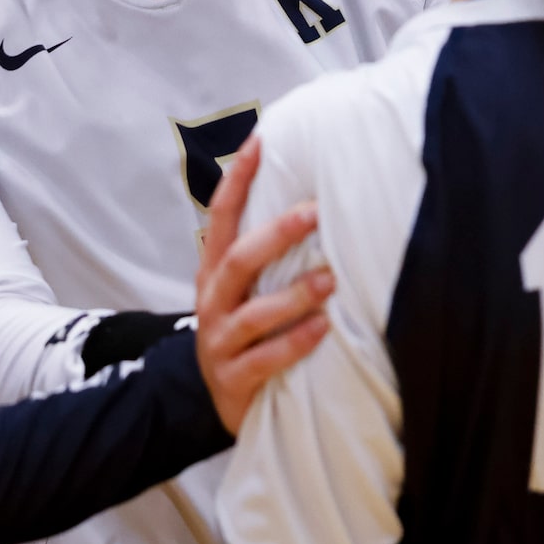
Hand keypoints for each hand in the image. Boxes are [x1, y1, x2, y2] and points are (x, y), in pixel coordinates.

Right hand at [194, 136, 333, 432]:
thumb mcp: (250, 291)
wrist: (226, 401)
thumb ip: (270, 255)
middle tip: (315, 212)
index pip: (222, 217)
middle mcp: (213, 302)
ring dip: (293, 294)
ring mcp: (219, 342)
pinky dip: (295, 342)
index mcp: (215, 273)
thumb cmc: (250, 335)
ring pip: (252, 313)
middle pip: (238, 260)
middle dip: (276, 234)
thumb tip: (318, 199)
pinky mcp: (233, 380)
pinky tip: (323, 328)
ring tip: (330, 279)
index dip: (238, 180)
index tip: (260, 142)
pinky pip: (265, 359)